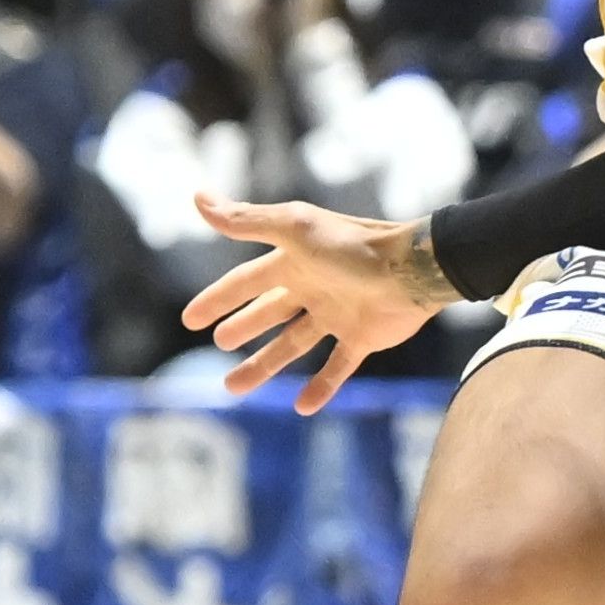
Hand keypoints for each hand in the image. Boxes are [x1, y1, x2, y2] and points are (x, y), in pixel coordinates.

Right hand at [182, 196, 459, 409]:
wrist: (414, 271)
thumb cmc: (353, 246)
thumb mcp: (294, 228)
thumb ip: (246, 220)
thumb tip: (197, 198)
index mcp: (295, 260)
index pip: (246, 281)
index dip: (219, 299)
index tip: (191, 320)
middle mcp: (314, 287)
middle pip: (269, 312)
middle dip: (243, 327)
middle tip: (219, 344)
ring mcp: (338, 314)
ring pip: (293, 345)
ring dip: (265, 365)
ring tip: (233, 387)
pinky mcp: (362, 338)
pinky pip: (337, 367)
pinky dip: (322, 387)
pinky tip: (302, 407)